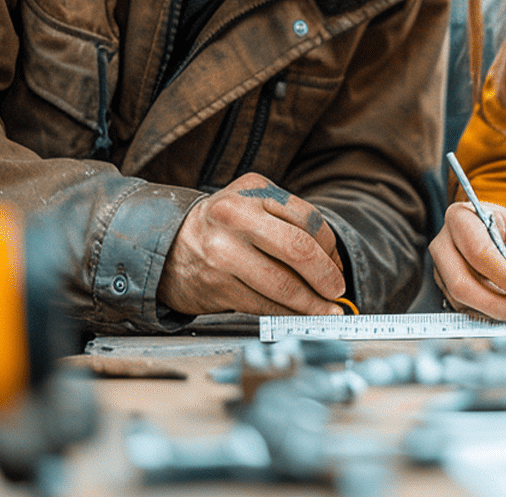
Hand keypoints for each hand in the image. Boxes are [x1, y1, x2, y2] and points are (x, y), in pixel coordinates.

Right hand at [157, 173, 345, 315]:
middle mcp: (235, 216)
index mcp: (253, 190)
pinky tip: (299, 315)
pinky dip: (288, 314)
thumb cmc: (223, 228)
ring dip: (311, 304)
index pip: (308, 219)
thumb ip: (289, 225)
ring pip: (282, 284)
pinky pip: (263, 305)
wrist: (168, 245)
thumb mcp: (253, 206)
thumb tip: (333, 266)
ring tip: (326, 310)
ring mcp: (223, 252)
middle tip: (337, 290)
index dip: (330, 248)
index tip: (337, 266)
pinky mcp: (217, 285)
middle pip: (298, 249)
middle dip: (326, 276)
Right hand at [429, 201, 505, 320]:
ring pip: (460, 300)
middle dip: (495, 302)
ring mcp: (439, 268)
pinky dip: (485, 313)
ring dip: (492, 310)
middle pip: (461, 282)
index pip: (480, 252)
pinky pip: (461, 308)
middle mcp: (443, 242)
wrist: (498, 241)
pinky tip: (503, 307)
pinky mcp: (443, 288)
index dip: (504, 278)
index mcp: (462, 218)